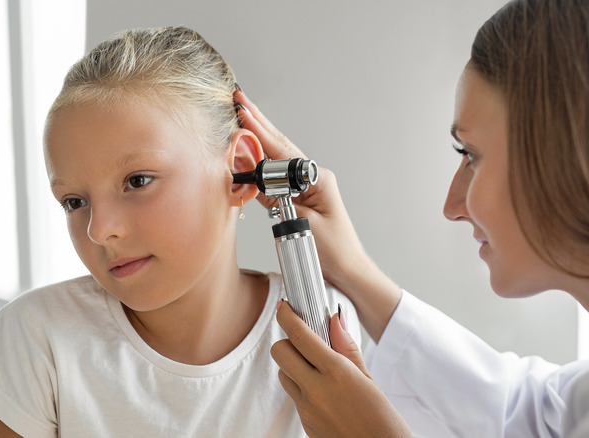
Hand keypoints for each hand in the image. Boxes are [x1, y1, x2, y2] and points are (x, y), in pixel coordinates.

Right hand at [236, 88, 402, 340]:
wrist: (348, 272)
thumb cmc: (334, 253)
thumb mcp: (303, 225)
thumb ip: (276, 200)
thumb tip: (252, 179)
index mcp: (318, 179)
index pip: (281, 152)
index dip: (259, 132)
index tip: (242, 113)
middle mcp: (314, 178)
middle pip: (280, 146)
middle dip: (258, 123)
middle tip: (240, 99)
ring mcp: (308, 186)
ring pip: (279, 157)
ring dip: (259, 137)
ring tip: (243, 115)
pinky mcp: (302, 197)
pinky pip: (277, 175)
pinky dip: (262, 160)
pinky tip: (251, 150)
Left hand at [271, 301, 411, 437]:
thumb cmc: (384, 422)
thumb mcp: (370, 379)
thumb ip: (347, 348)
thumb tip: (335, 319)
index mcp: (337, 373)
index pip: (300, 336)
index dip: (287, 316)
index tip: (284, 307)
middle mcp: (317, 390)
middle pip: (280, 352)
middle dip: (288, 341)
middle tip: (303, 340)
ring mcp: (307, 409)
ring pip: (283, 374)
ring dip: (292, 365)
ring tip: (315, 366)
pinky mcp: (305, 424)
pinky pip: (293, 396)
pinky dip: (301, 386)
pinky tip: (322, 389)